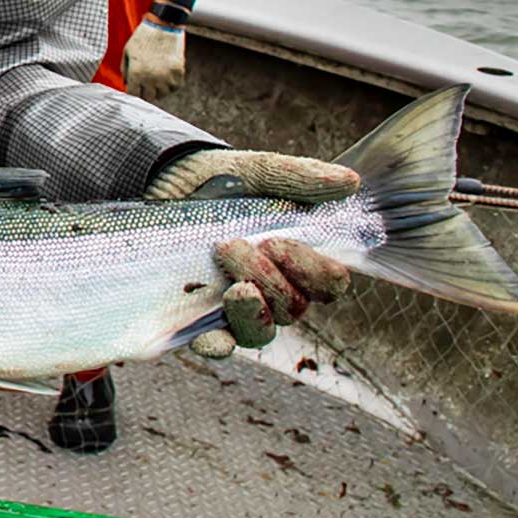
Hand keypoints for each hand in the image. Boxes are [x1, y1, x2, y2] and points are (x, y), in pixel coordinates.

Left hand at [122, 17, 185, 98]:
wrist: (163, 24)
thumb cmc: (143, 37)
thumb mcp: (127, 51)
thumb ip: (125, 69)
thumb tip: (126, 83)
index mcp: (136, 74)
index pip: (134, 95)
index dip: (134, 91)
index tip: (135, 88)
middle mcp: (151, 79)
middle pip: (148, 97)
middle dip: (145, 92)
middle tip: (146, 84)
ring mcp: (166, 77)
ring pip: (163, 94)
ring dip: (159, 88)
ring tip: (157, 78)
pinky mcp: (178, 72)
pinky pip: (175, 86)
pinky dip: (171, 84)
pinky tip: (167, 75)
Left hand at [145, 147, 358, 357]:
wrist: (168, 181)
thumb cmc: (223, 179)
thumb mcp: (258, 171)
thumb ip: (300, 178)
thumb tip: (349, 181)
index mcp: (297, 257)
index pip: (328, 284)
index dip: (314, 272)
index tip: (280, 243)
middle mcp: (273, 287)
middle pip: (293, 307)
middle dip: (268, 279)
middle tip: (231, 245)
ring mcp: (238, 304)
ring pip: (261, 332)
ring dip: (252, 313)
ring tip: (233, 289)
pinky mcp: (201, 314)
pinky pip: (218, 344)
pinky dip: (216, 346)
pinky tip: (208, 338)